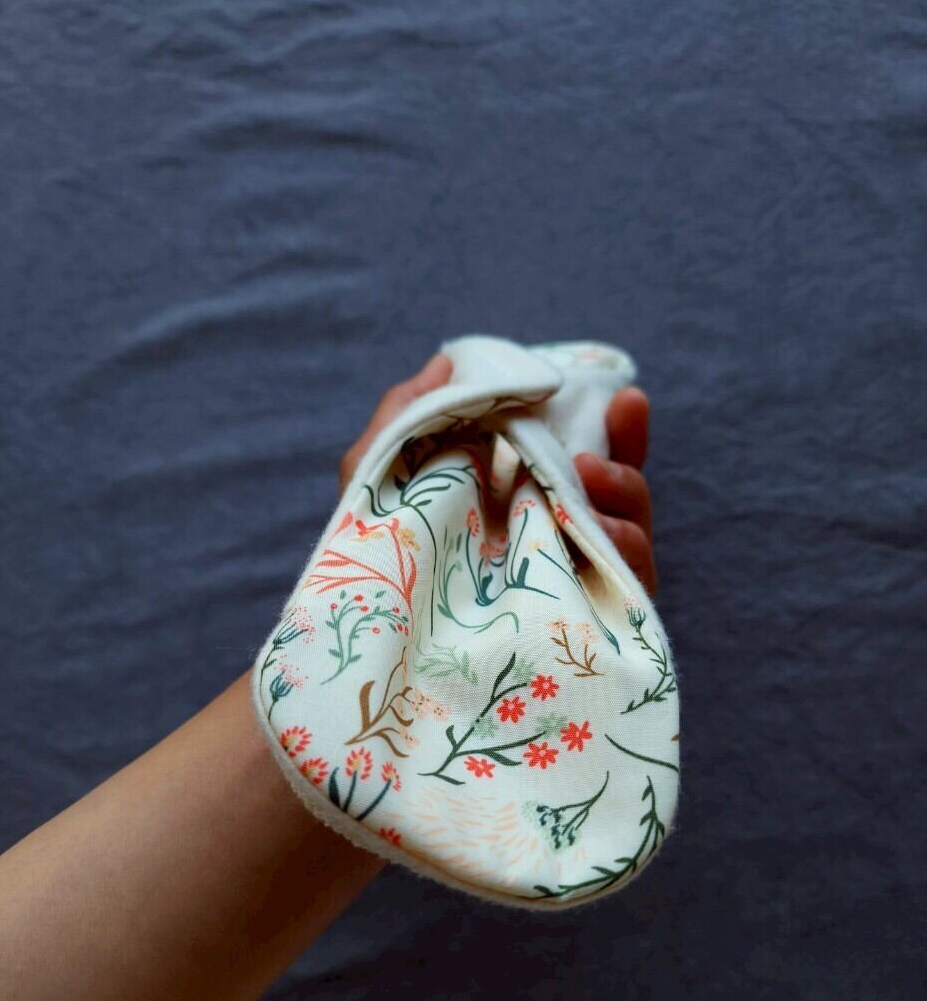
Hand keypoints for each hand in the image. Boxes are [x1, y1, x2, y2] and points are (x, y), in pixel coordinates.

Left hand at [340, 352, 657, 595]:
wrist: (369, 640)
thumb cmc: (374, 554)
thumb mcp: (379, 474)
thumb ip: (408, 412)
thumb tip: (449, 360)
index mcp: (529, 499)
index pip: (592, 456)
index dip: (618, 427)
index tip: (623, 398)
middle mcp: (562, 537)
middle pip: (625, 490)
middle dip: (627, 455)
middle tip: (598, 437)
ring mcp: (576, 580)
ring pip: (632, 530)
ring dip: (622, 495)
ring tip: (586, 476)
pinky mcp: (585, 622)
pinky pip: (627, 583)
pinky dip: (622, 550)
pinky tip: (597, 532)